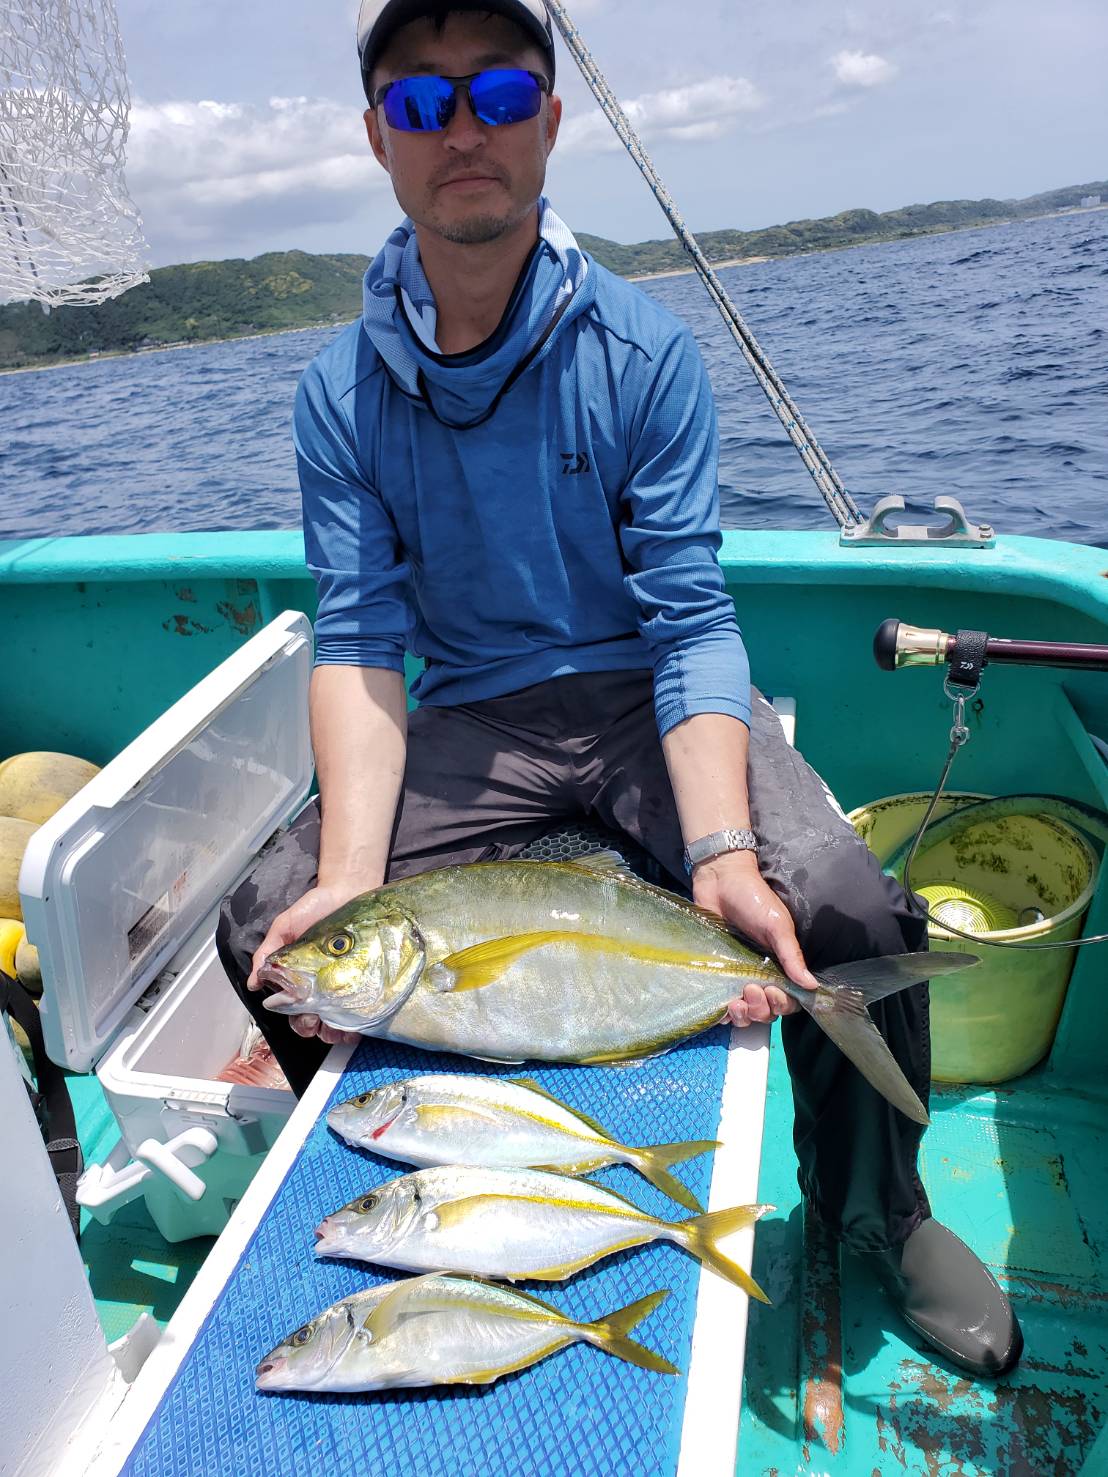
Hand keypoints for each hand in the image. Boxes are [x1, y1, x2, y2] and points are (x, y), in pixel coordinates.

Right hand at [247, 881, 372, 1045]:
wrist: (346, 890)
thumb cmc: (313, 908)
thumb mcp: (284, 927)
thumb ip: (267, 953)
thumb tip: (253, 983)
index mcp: (298, 979)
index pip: (294, 1012)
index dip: (298, 1021)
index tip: (306, 1018)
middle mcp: (319, 987)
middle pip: (314, 1023)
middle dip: (315, 1029)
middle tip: (319, 1021)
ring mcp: (342, 985)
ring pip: (336, 1023)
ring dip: (336, 1032)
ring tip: (340, 1029)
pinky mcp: (362, 980)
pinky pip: (360, 1010)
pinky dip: (357, 1024)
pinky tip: (357, 1024)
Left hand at [691, 851, 818, 1027]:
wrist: (719, 880)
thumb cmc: (753, 899)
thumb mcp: (776, 925)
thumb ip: (791, 955)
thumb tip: (812, 986)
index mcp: (780, 965)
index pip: (787, 999)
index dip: (782, 1003)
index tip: (772, 990)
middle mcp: (760, 975)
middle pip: (766, 1011)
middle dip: (761, 1008)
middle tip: (752, 988)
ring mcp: (736, 976)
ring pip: (745, 1013)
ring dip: (744, 1015)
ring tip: (735, 1002)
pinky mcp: (715, 974)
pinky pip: (719, 1005)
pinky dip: (722, 1013)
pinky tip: (720, 1007)